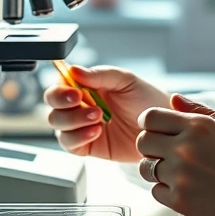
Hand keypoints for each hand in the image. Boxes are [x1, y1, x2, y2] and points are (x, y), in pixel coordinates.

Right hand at [45, 65, 168, 161]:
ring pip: (57, 124)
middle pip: (52, 104)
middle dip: (63, 104)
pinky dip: (78, 137)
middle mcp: (80, 105)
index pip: (60, 84)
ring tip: (98, 119)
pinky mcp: (87, 145)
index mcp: (86, 85)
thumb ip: (100, 75)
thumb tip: (73, 70)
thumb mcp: (126, 80)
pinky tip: (96, 132)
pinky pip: (69, 143)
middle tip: (83, 103)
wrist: (161, 128)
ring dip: (74, 120)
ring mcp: (81, 126)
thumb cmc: (146, 100)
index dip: (61, 89)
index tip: (75, 92)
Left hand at [135, 94, 214, 215]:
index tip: (153, 128)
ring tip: (176, 171)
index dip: (149, 122)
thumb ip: (198, 110)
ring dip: (156, 169)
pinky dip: (166, 190)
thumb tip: (174, 99)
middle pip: (142, 142)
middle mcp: (185, 149)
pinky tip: (184, 187)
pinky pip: (156, 192)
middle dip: (151, 145)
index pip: (150, 117)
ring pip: (146, 168)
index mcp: (197, 126)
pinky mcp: (181, 201)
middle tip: (164, 151)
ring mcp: (181, 176)